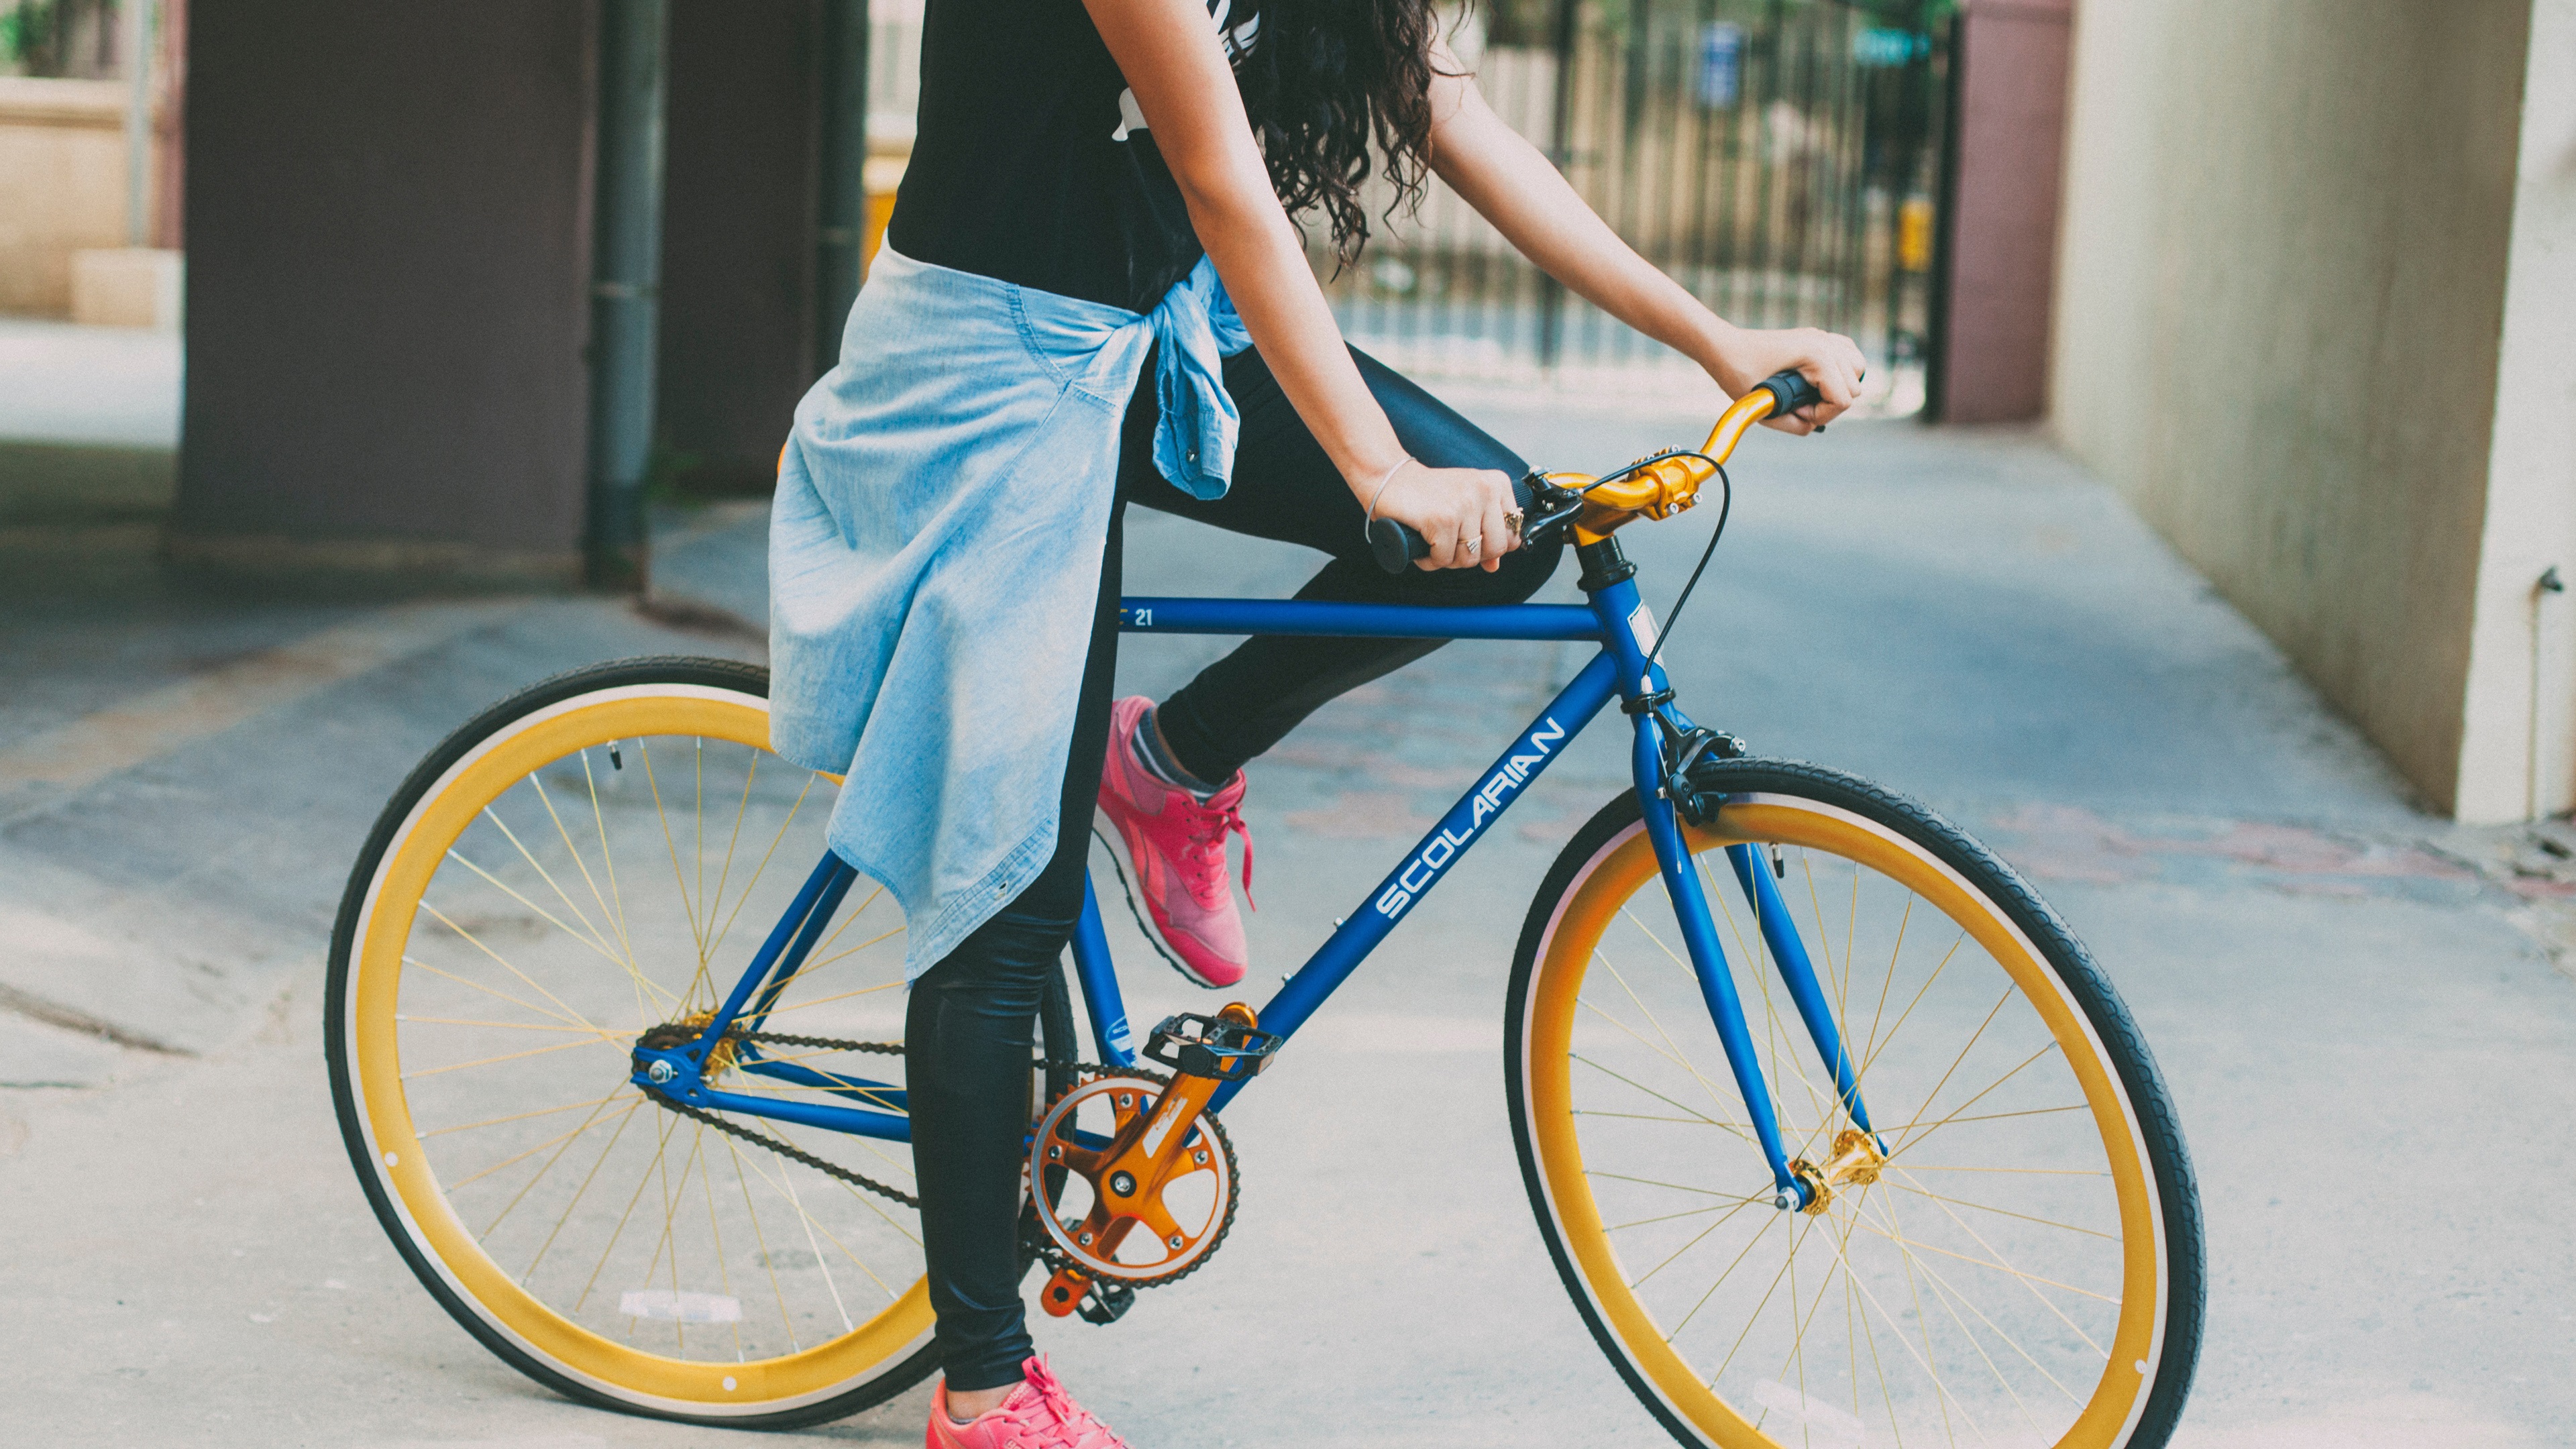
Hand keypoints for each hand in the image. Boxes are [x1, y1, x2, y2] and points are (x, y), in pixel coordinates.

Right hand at [1364, 459, 1520, 571]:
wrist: (1389, 477)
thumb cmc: (1427, 493)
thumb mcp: (1464, 506)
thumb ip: (1485, 532)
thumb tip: (1495, 565)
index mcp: (1496, 484)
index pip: (1512, 534)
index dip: (1491, 546)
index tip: (1471, 540)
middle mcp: (1484, 491)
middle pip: (1495, 549)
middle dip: (1471, 556)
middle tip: (1451, 546)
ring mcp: (1464, 504)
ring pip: (1469, 558)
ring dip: (1448, 560)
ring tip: (1435, 544)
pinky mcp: (1442, 518)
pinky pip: (1444, 559)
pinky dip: (1430, 561)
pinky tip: (1423, 547)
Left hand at [1705, 326, 1869, 433]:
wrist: (1724, 347)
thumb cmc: (1739, 373)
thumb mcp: (1765, 408)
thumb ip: (1794, 425)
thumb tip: (1813, 425)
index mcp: (1816, 355)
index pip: (1843, 399)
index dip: (1821, 415)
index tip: (1797, 412)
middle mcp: (1824, 342)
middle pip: (1854, 386)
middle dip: (1830, 404)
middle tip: (1800, 405)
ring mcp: (1823, 336)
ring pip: (1857, 369)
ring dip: (1841, 387)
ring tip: (1812, 393)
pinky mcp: (1818, 337)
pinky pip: (1848, 354)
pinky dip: (1841, 370)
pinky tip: (1821, 380)